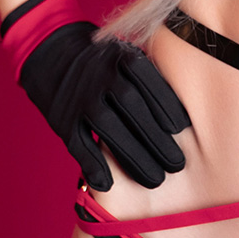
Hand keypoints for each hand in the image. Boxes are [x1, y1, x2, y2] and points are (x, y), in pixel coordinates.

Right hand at [18, 20, 189, 191]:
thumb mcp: (126, 54)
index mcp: (120, 56)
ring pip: (108, 127)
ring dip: (133, 156)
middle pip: (132, 107)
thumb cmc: (106, 62)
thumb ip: (149, 76)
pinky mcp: (62, 118)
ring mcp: (79, 98)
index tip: (182, 129)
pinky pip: (78, 143)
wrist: (52, 53)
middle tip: (177, 164)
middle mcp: (100, 76)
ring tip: (155, 179)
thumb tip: (185, 114)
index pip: (148, 81)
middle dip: (156, 138)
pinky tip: (109, 184)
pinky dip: (93, 164)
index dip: (166, 105)